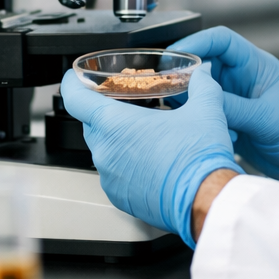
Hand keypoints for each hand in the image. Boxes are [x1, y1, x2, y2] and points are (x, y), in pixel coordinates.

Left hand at [60, 67, 242, 246]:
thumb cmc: (198, 160)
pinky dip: (125, 164)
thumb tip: (202, 77)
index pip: (75, 99)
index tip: (74, 78)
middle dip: (104, 112)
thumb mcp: (205, 111)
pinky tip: (150, 161)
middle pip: (91, 123)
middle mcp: (105, 152)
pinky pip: (113, 174)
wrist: (206, 201)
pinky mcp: (119, 198)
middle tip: (124, 105)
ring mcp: (109, 178)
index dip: (72, 84)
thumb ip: (202, 86)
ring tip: (144, 134)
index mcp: (115, 125)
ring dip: (117, 140)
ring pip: (103, 149)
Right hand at [171, 27, 278, 185]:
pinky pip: (205, 112)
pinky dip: (200, 120)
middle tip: (168, 87)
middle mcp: (241, 78)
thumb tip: (200, 97)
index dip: (197, 41)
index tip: (176, 54)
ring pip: (201, 90)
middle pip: (204, 63)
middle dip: (186, 74)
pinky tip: (205, 132)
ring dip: (193, 101)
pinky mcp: (229, 118)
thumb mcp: (266, 118)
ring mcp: (234, 98)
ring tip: (189, 114)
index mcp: (255, 66)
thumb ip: (232, 106)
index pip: (221, 40)